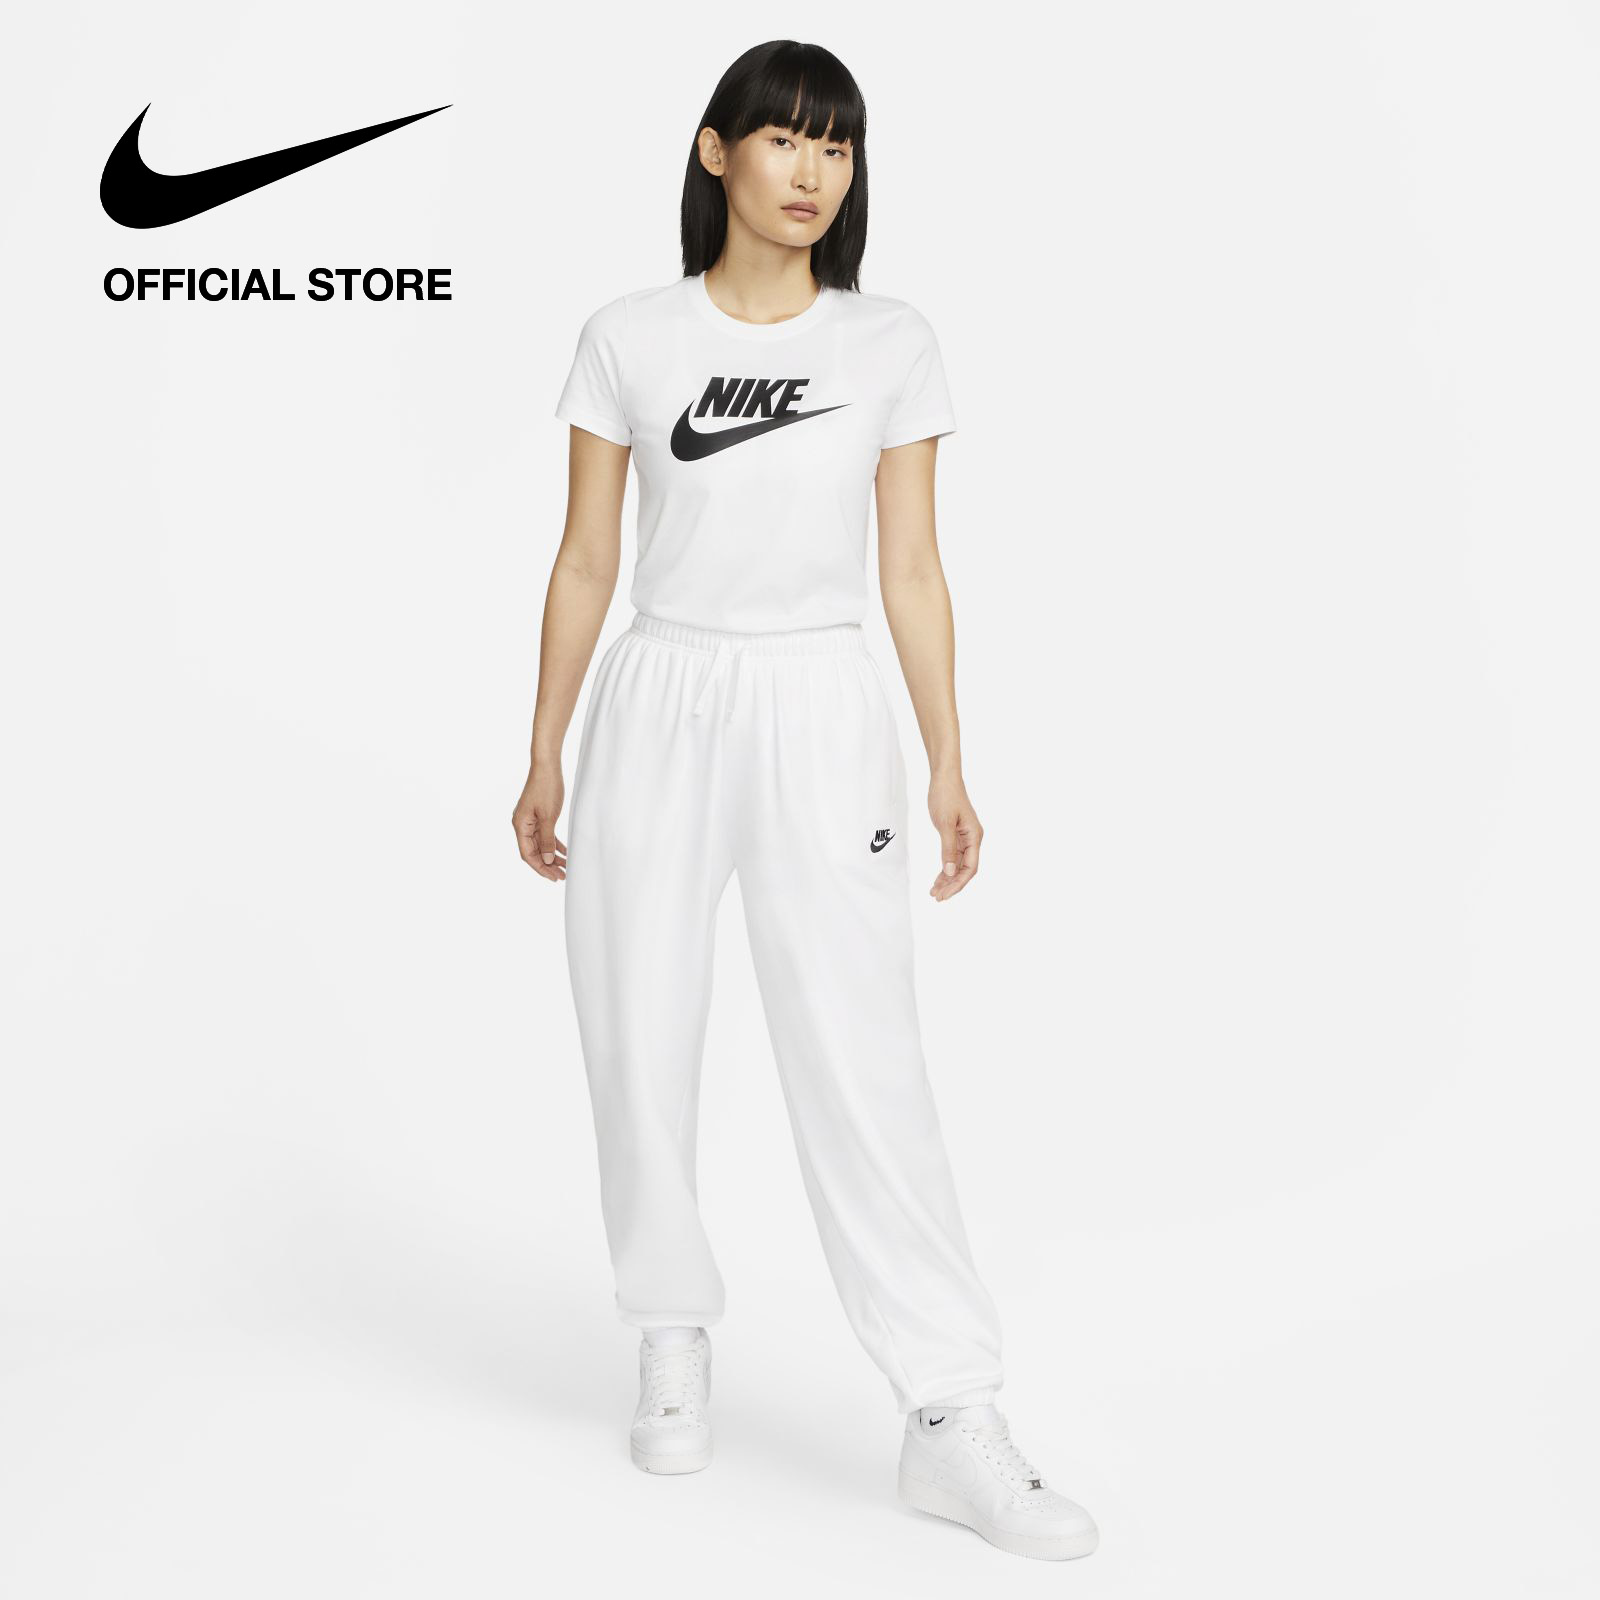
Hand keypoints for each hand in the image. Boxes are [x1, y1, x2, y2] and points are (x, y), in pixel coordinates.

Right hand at [513, 762, 566, 881]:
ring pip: (540, 845)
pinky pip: (545, 835)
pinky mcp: (538, 816)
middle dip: (548, 865)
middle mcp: (522, 825)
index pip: (528, 854)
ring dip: (552, 856)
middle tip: (562, 876)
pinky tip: (565, 852)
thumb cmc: (546, 787)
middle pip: (534, 852)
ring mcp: (529, 821)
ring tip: (565, 867)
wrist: (547, 766)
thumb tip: (547, 860)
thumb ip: (547, 840)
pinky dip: (554, 844)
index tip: (554, 877)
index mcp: (520, 826)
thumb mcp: (548, 817)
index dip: (540, 868)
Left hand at [928, 771, 980, 899]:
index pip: (970, 868)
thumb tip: (950, 871)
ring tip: (934, 892)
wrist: (944, 778)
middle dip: (952, 885)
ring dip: (947, 879)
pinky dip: (945, 868)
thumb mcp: (945, 823)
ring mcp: (965, 838)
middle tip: (937, 897)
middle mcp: (973, 839)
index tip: (944, 894)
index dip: (958, 883)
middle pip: (965, 869)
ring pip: (958, 865)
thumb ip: (948, 849)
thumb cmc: (946, 796)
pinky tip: (938, 878)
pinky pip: (953, 856)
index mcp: (974, 836)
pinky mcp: (957, 835)